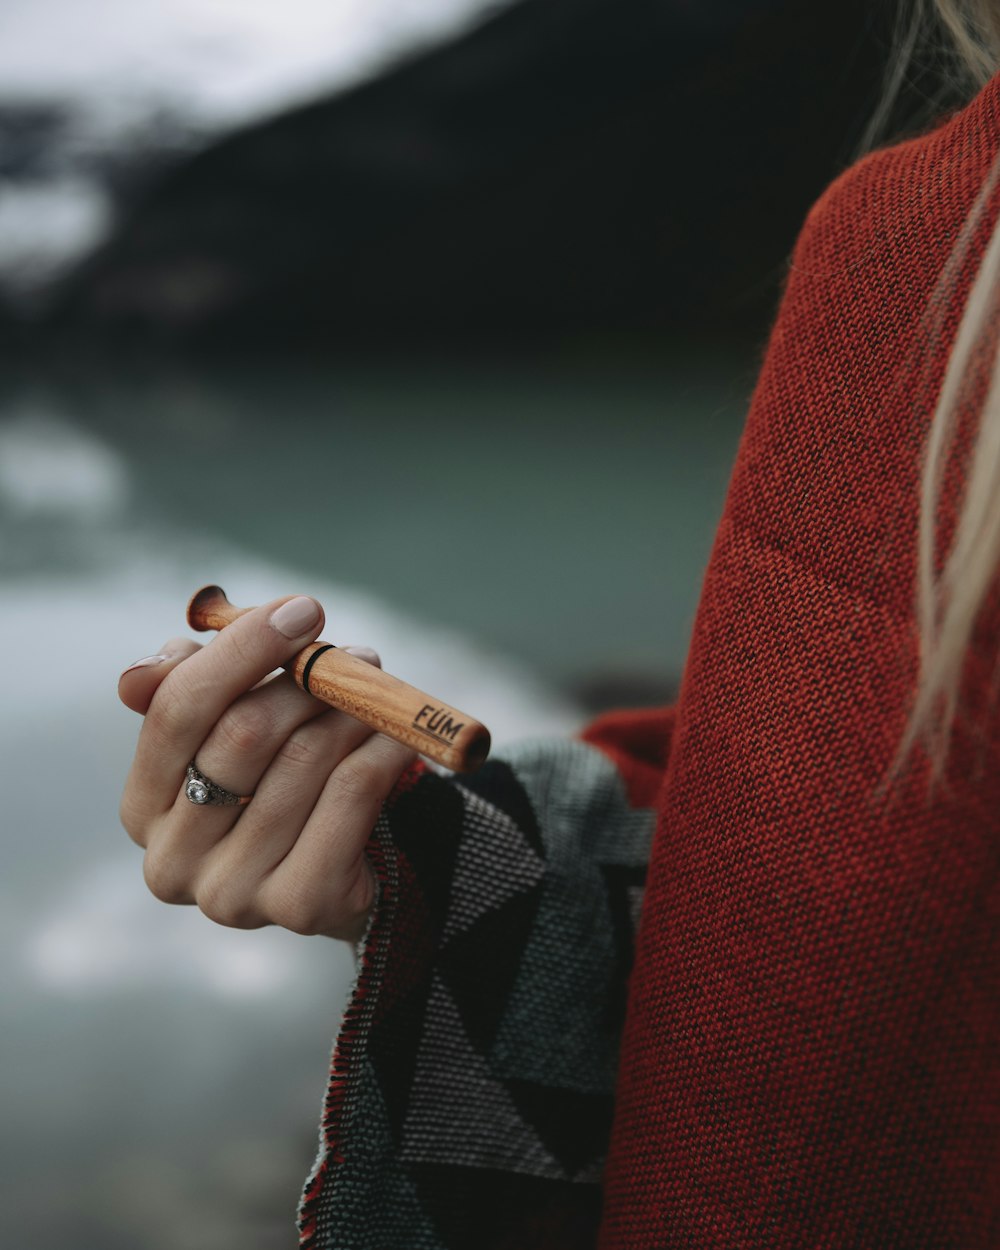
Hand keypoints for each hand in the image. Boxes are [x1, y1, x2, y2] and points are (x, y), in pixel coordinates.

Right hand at [118, 594, 415, 942]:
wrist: (350, 869)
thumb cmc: (283, 781)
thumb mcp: (235, 729)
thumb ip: (198, 685)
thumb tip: (172, 649)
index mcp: (143, 806)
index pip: (176, 710)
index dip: (241, 650)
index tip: (303, 610)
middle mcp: (172, 860)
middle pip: (242, 734)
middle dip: (309, 679)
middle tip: (357, 657)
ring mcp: (232, 893)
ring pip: (306, 759)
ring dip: (354, 711)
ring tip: (381, 697)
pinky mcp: (299, 906)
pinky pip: (351, 794)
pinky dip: (382, 751)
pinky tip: (397, 736)